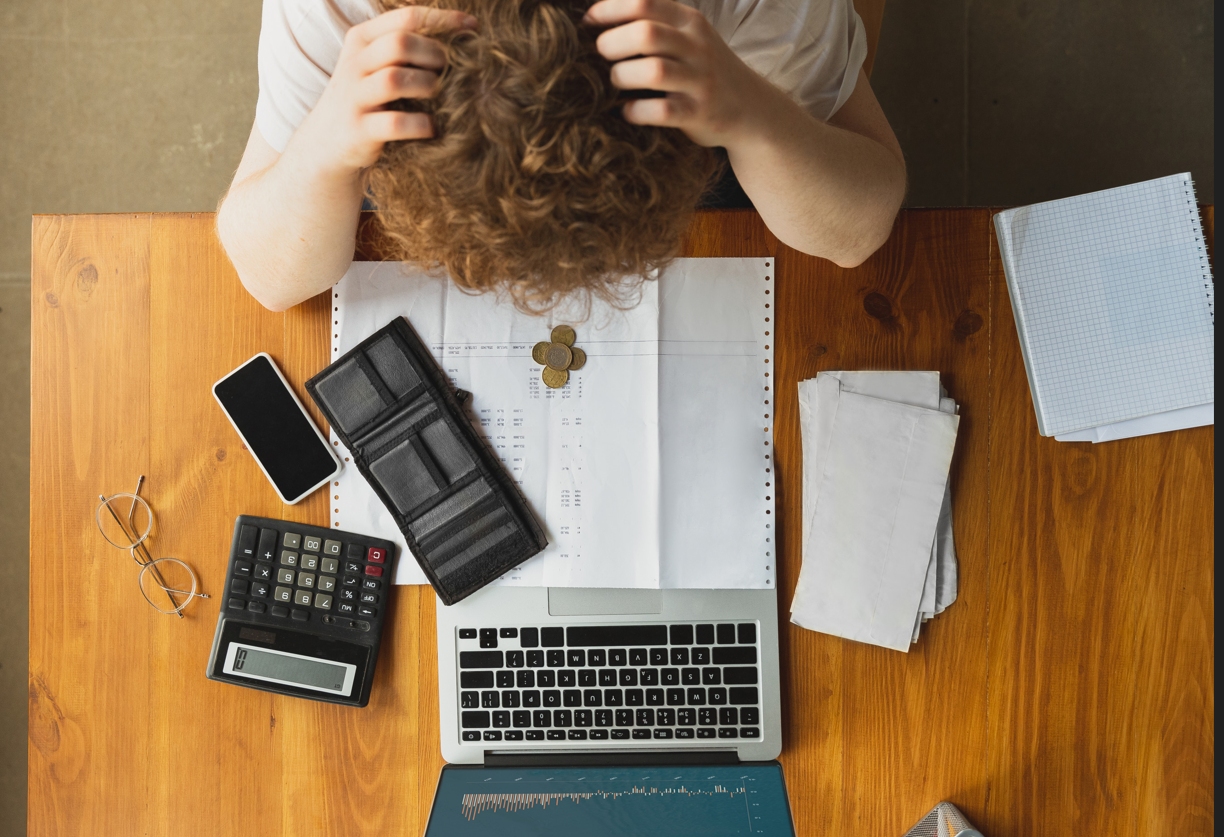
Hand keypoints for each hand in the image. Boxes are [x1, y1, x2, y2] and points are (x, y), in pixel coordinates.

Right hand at [294, 5, 477, 176]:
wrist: (326, 142)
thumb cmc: (368, 99)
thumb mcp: (377, 64)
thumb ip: (406, 46)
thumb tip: (463, 34)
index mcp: (362, 38)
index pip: (406, 17)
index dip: (443, 19)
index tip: (473, 27)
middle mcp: (354, 63)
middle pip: (400, 44)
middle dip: (434, 55)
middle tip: (451, 71)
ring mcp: (353, 97)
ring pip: (394, 80)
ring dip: (427, 86)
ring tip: (440, 96)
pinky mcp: (359, 130)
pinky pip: (395, 123)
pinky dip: (420, 124)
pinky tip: (431, 127)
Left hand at [585, 0, 777, 147]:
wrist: (752, 109)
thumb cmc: (705, 70)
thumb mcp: (690, 36)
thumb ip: (656, 23)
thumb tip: (600, 16)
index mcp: (690, 22)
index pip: (644, 3)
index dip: (609, 10)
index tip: (588, 22)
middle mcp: (697, 47)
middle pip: (646, 34)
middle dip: (612, 44)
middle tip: (601, 55)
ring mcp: (700, 81)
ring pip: (654, 71)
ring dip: (623, 76)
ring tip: (616, 81)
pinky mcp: (699, 114)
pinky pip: (661, 111)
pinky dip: (636, 111)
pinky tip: (628, 110)